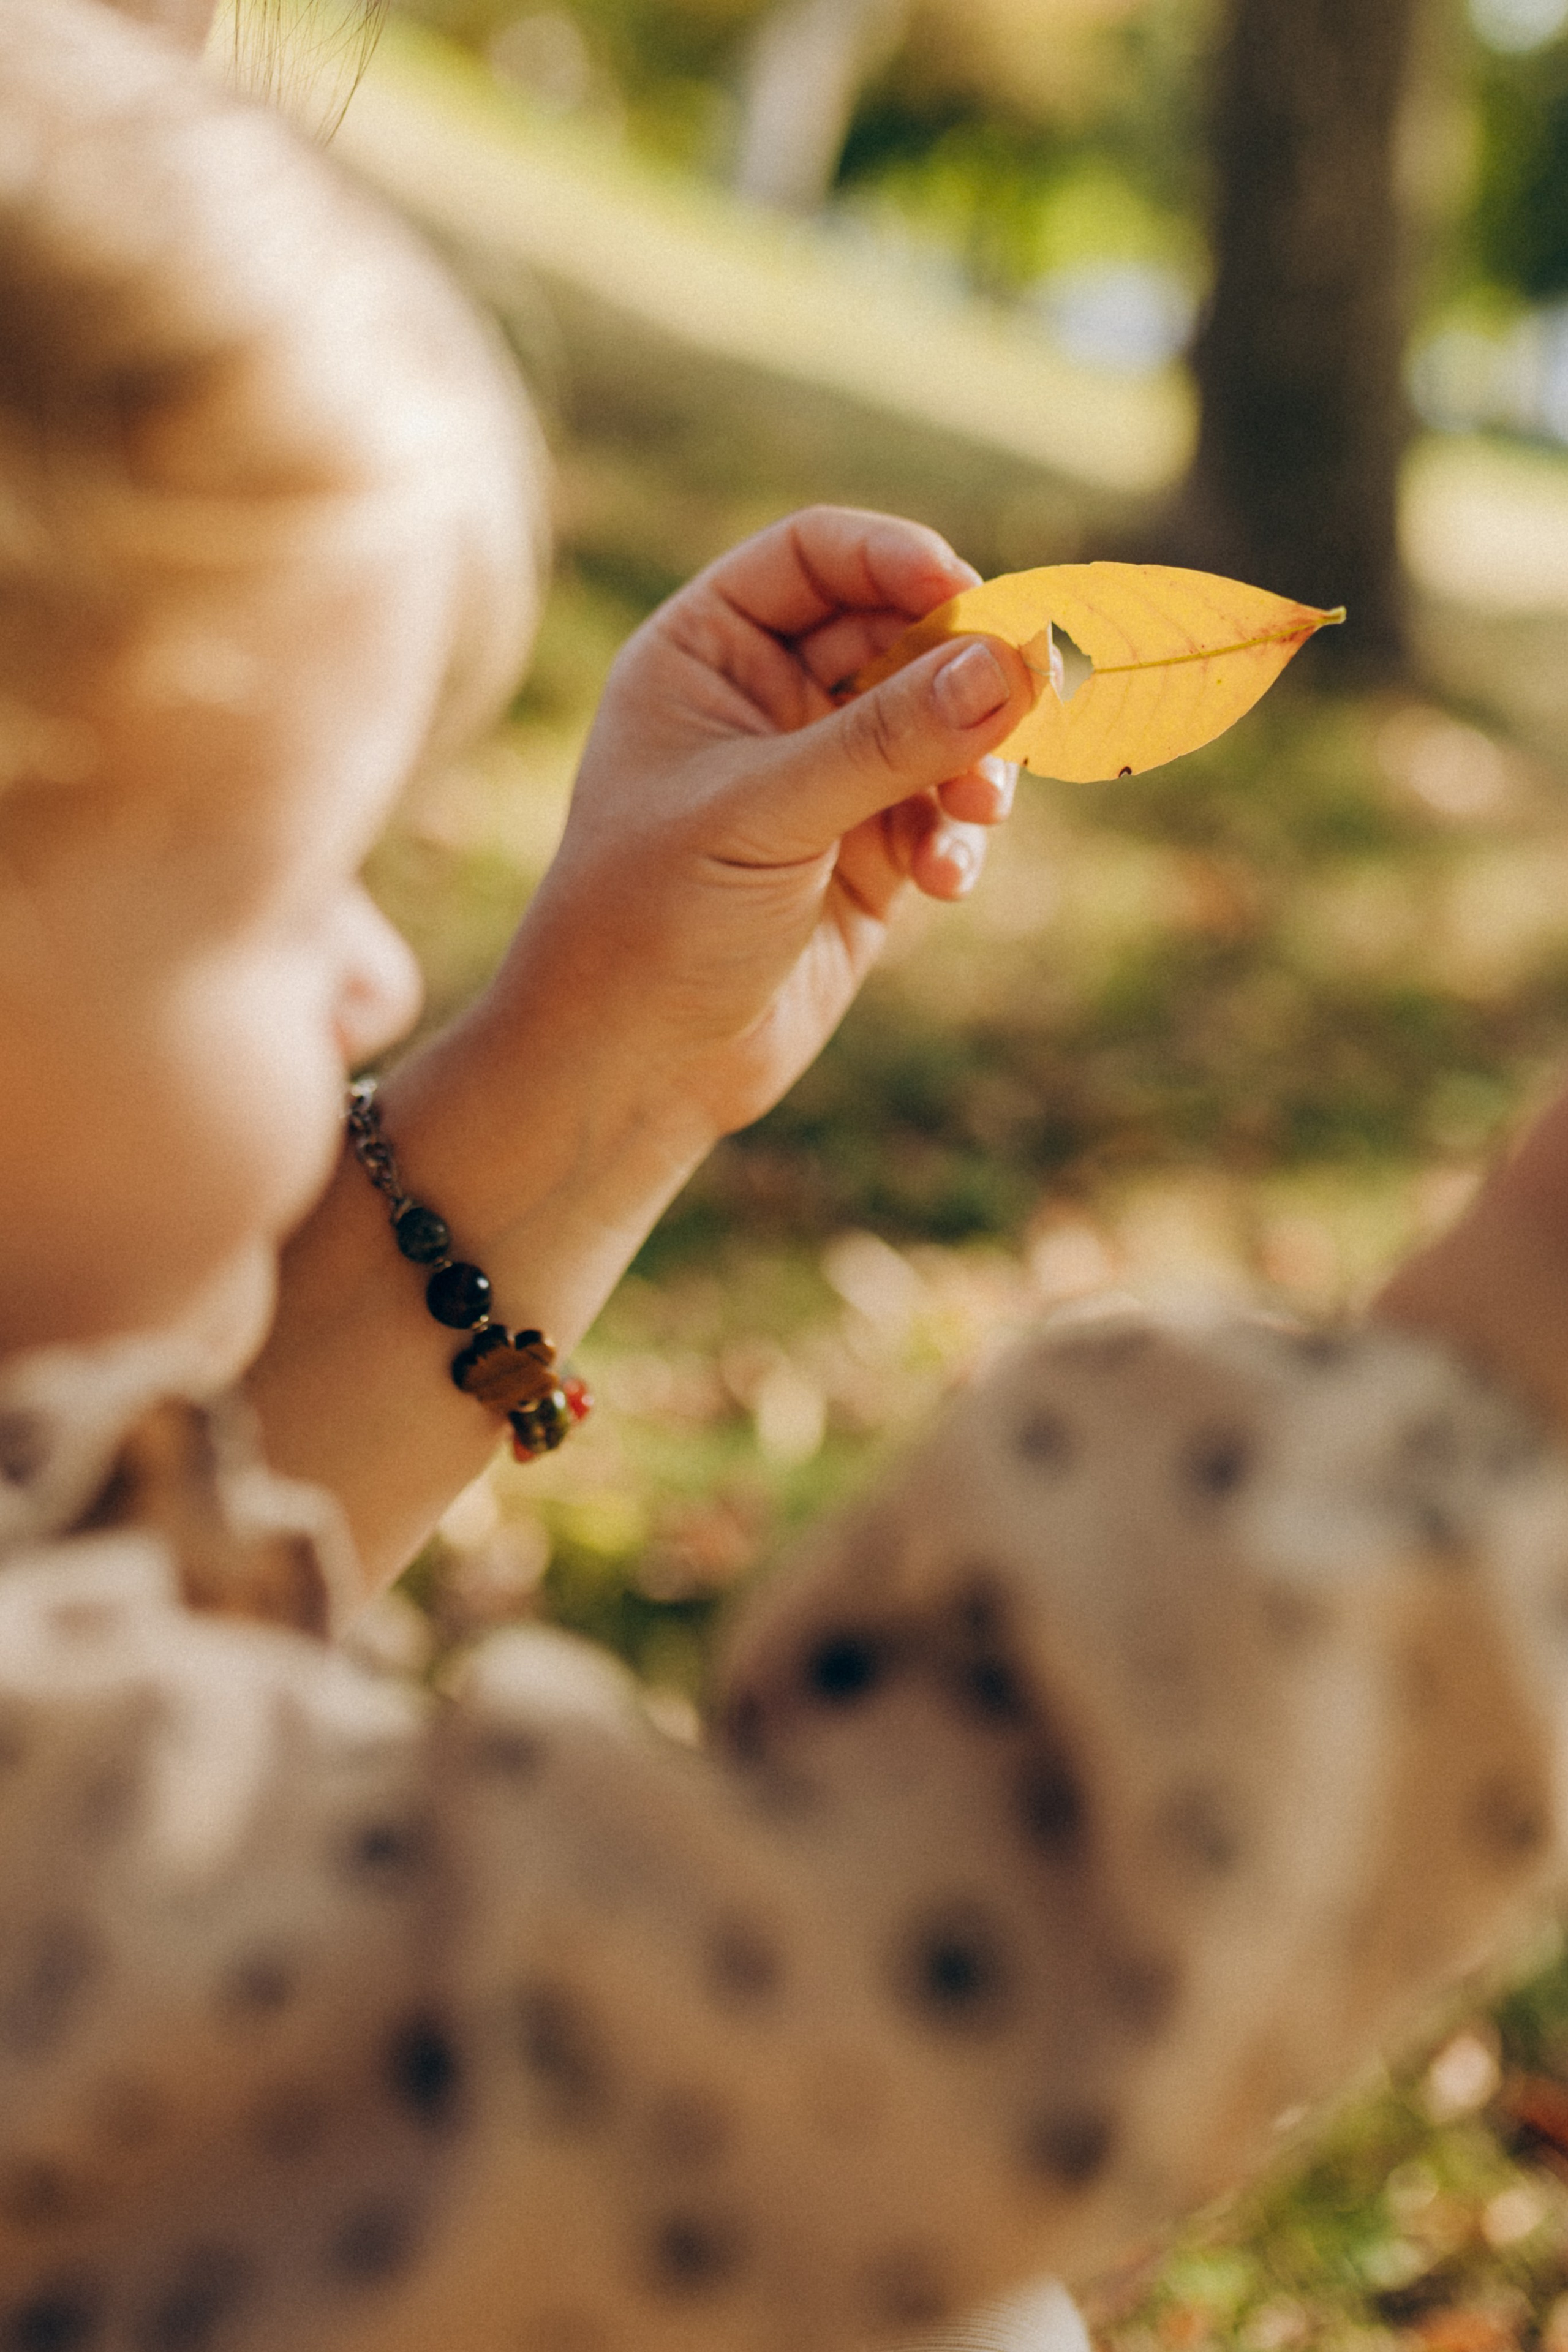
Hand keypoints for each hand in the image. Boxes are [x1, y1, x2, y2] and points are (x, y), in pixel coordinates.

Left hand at [501, 506, 1036, 1145]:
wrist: (634, 1067)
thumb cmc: (651, 921)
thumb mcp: (765, 813)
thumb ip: (889, 738)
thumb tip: (1013, 663)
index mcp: (705, 653)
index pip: (817, 556)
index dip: (898, 559)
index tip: (970, 595)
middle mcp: (765, 701)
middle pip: (899, 632)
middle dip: (963, 671)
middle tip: (1027, 703)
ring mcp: (822, 778)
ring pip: (939, 724)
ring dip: (976, 760)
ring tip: (982, 811)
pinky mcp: (867, 855)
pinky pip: (943, 813)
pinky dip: (959, 836)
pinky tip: (945, 884)